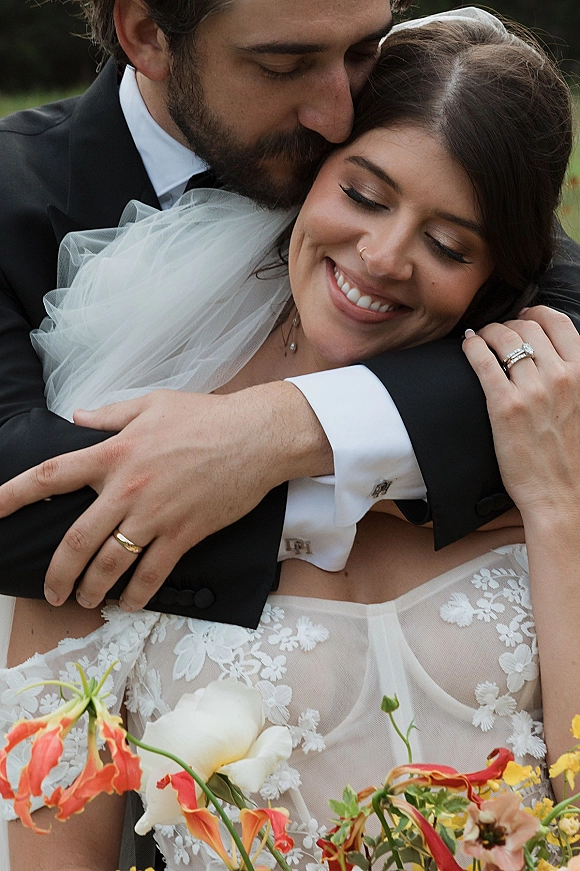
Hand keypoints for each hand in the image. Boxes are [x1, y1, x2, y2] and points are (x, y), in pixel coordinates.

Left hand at [0, 385, 331, 610]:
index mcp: (114, 453)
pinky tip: (128, 603)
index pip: (52, 476)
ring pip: (111, 563)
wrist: (256, 436)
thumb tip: (77, 418)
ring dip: (92, 588)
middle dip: (57, 573)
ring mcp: (155, 514)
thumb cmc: (206, 416)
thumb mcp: (152, 404)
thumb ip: (110, 414)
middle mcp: (127, 488)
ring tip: (85, 600)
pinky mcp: (184, 533)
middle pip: (76, 540)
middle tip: (50, 591)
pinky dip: (137, 594)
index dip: (14, 495)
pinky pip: (152, 573)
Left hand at [463, 306, 579, 522]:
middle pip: (527, 326)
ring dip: (487, 333)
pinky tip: (468, 346)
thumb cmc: (569, 455)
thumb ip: (571, 376)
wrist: (560, 494)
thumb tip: (550, 353)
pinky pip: (482, 361)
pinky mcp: (504, 406)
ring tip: (480, 339)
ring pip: (503, 338)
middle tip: (496, 333)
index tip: (523, 318)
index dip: (536, 313)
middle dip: (508, 324)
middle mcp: (561, 377)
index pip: (558, 322)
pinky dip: (472, 347)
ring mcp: (532, 390)